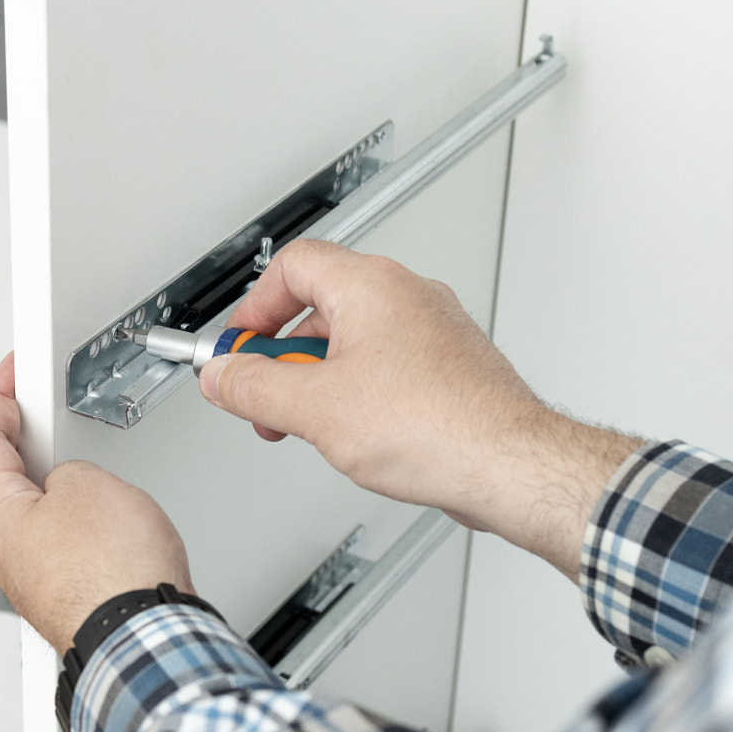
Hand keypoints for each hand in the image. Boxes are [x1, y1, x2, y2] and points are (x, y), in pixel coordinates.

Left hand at [0, 354, 192, 649]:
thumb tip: (71, 480)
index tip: (10, 375)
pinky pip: (54, 546)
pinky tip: (97, 517)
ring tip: (71, 460)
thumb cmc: (112, 573)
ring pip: (23, 518)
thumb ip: (69, 468)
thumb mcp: (90, 483)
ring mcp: (32, 580)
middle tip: (31, 413)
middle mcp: (4, 553)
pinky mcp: (63, 598)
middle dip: (8, 442)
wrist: (143, 636)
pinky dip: (66, 521)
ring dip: (41, 484)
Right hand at [198, 240, 640, 577]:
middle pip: (320, 306)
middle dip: (282, 356)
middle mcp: (407, 296)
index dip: (254, 307)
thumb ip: (254, 387)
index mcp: (371, 286)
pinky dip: (357, 392)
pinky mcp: (450, 366)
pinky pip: (387, 365)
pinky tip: (354, 435)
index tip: (238, 348)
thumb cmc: (439, 427)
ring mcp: (433, 330)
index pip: (292, 266)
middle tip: (263, 396)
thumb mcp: (313, 409)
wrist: (510, 464)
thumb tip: (223, 375)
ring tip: (307, 425)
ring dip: (318, 379)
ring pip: (354, 340)